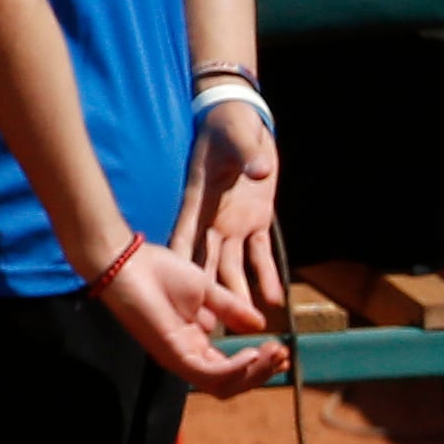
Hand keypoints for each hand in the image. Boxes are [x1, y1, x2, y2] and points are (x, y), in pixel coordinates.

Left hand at [95, 240, 288, 396]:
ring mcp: (179, 359)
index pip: (232, 368)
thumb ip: (232, 309)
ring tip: (273, 354)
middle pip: (232, 383)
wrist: (126, 261)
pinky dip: (236, 368)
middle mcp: (187, 357)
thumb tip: (259, 325)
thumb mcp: (207, 290)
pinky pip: (210, 375)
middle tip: (284, 355)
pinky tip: (253, 352)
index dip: (260, 364)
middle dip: (263, 372)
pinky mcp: (173, 355)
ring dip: (254, 373)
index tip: (284, 351)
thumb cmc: (157, 270)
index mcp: (193, 344)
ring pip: (224, 385)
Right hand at [170, 101, 283, 314]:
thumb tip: (259, 170)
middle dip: (209, 292)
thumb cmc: (231, 123)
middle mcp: (213, 218)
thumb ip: (248, 155)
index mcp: (200, 201)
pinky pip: (261, 252)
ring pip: (233, 265)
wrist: (243, 119)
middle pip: (208, 260)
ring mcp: (233, 223)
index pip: (184, 235)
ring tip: (246, 321)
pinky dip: (267, 274)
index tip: (168, 290)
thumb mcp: (238, 135)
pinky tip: (275, 299)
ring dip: (238, 292)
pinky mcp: (255, 221)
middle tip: (209, 323)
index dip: (178, 261)